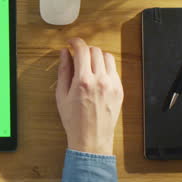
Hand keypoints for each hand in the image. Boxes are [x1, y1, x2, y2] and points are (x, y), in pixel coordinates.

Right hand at [55, 38, 123, 155]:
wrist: (91, 139)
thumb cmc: (74, 120)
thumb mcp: (61, 95)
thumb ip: (63, 71)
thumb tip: (64, 53)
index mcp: (83, 81)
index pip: (82, 49)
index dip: (75, 42)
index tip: (71, 43)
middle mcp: (100, 80)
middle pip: (95, 51)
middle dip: (85, 50)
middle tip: (78, 56)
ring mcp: (112, 85)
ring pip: (107, 57)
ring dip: (97, 56)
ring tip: (89, 65)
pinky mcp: (120, 90)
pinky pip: (114, 70)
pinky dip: (105, 67)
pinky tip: (98, 75)